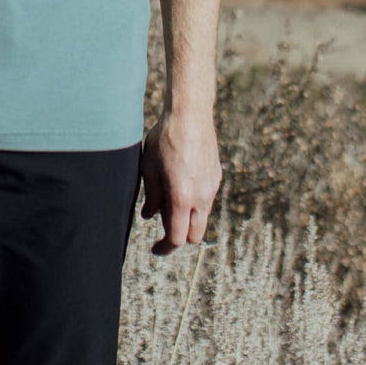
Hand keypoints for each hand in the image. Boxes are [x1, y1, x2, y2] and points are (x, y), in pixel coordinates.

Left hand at [139, 108, 221, 255]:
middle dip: (179, 239)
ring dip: (187, 221)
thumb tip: (149, 216)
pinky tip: (181, 186)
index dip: (164, 248)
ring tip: (168, 204)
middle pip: (194, 236)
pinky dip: (194, 204)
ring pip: (202, 219)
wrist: (191, 115)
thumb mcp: (149, 169)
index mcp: (181, 198)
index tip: (155, 250)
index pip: (176, 238)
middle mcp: (200, 197)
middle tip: (163, 233)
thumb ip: (151, 197)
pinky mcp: (216, 177)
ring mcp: (211, 188)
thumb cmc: (165, 140)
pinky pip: (206, 201)